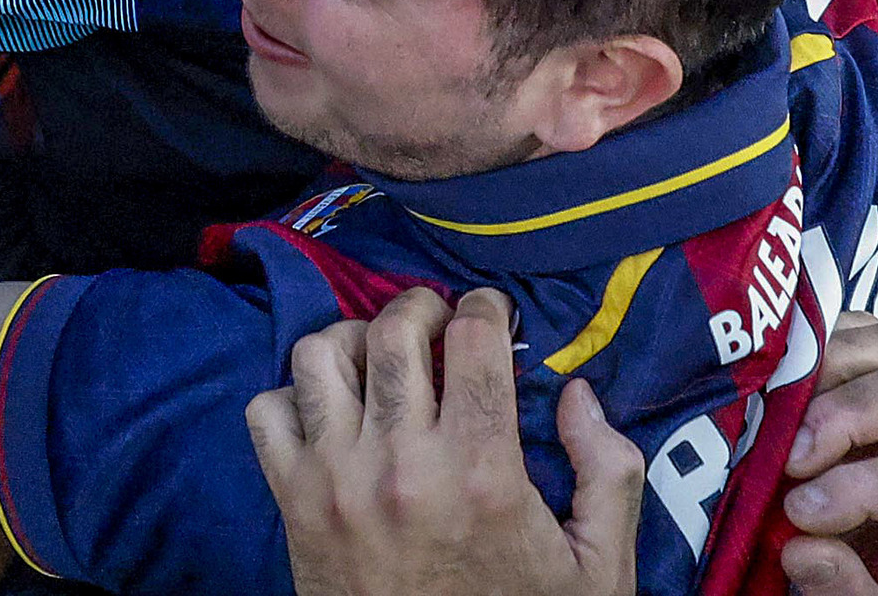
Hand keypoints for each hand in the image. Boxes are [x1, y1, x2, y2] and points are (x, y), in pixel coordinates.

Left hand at [246, 289, 642, 595]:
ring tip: (378, 357)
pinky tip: (331, 411)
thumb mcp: (599, 571)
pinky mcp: (293, 503)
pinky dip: (292, 396)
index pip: (473, 341)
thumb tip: (579, 394)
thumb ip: (609, 474)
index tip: (491, 314)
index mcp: (484, 474)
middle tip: (436, 321)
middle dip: (420, 307)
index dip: (486, 309)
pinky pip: (268, 411)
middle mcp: (404, 466)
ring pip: (320, 356)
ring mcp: (338, 481)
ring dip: (351, 341)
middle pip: (393, 332)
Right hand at [778, 315, 877, 595]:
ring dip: (824, 369)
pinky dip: (819, 337)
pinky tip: (784, 370)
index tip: (798, 513)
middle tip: (788, 459)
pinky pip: (861, 327)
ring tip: (777, 408)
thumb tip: (800, 549)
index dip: (856, 490)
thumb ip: (848, 589)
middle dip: (841, 419)